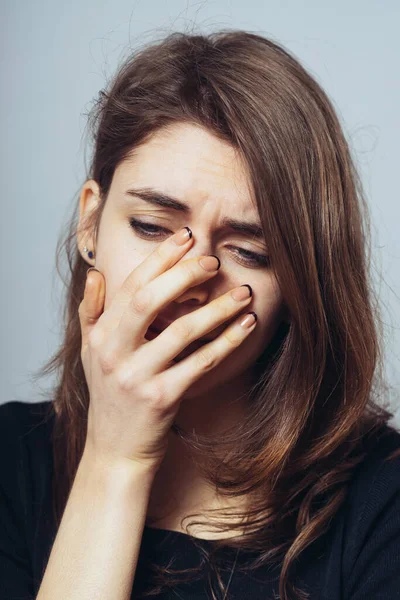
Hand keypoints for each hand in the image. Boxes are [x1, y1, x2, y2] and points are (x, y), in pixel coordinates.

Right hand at [78, 227, 256, 474]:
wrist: (116, 449)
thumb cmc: (109, 395)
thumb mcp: (90, 352)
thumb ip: (91, 312)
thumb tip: (96, 274)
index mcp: (101, 335)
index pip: (130, 286)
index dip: (159, 258)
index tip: (186, 237)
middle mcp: (114, 353)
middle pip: (149, 301)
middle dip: (183, 275)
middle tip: (213, 261)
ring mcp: (137, 377)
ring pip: (180, 332)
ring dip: (215, 309)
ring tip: (242, 292)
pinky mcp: (162, 399)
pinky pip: (200, 364)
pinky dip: (226, 342)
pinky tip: (246, 325)